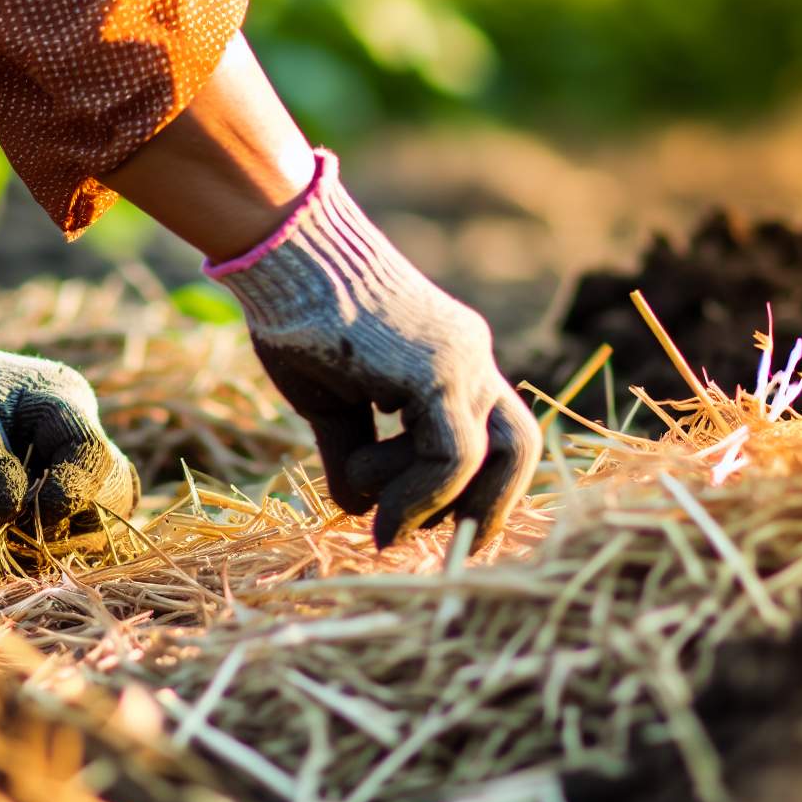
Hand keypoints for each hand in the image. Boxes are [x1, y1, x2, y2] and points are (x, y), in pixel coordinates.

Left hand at [0, 295, 137, 526]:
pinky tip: (0, 544)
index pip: (94, 454)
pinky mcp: (33, 505)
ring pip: (89, 521)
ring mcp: (55, 473)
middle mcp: (68, 441)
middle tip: (18, 533)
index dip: (74, 490)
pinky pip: (53, 536)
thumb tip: (13, 511)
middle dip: (72, 521)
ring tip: (6, 540)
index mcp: (61, 405)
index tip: (28, 513)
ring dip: (54, 541)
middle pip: (108, 493)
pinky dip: (32, 549)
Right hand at [250, 302, 538, 548]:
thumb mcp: (332, 402)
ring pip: (489, 459)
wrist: (281, 253)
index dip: (480, 489)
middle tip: (447, 549)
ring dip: (433, 509)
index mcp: (453, 360)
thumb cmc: (297, 315)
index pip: (497, 435)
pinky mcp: (439, 369)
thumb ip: (355, 450)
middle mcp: (473, 358)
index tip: (440, 531)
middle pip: (519, 448)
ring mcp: (463, 360)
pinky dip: (419, 498)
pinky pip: (452, 456)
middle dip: (488, 509)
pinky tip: (376, 512)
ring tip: (378, 521)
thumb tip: (357, 507)